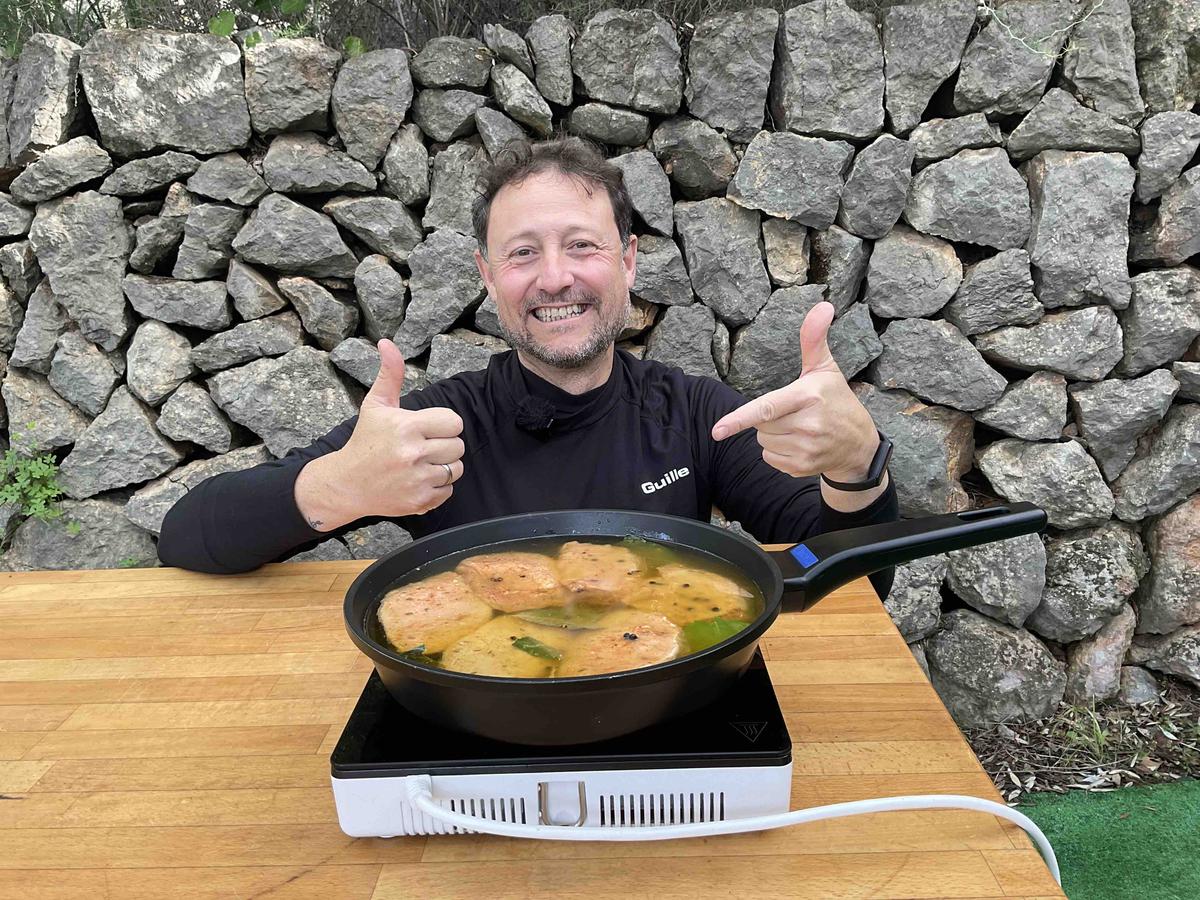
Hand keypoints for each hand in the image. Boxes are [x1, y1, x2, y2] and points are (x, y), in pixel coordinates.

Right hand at [294, 339, 463, 529]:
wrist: (347, 484)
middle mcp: (414, 454)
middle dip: (444, 444)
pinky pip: (449, 490)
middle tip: (424, 446)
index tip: (428, 428)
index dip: (444, 424)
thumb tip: (388, 343)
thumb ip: (390, 374)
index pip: (453, 422)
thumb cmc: (365, 441)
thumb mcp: (376, 405)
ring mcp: (418, 480)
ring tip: (422, 462)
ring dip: (444, 465)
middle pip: (458, 446)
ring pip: (457, 468)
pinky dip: (438, 486)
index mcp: (406, 427)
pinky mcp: (420, 501)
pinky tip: (418, 479)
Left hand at [711, 301, 878, 482]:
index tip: (717, 430)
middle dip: (769, 417)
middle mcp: (808, 426)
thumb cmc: (837, 400)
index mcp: (809, 397)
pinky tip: (799, 443)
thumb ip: (814, 338)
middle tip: (794, 412)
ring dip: (772, 434)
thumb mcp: (826, 368)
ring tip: (799, 427)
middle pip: (760, 424)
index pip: (767, 409)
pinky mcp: (802, 468)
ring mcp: (806, 450)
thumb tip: (822, 306)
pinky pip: (769, 458)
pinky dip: (778, 451)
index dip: (739, 419)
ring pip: (763, 441)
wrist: (859, 445)